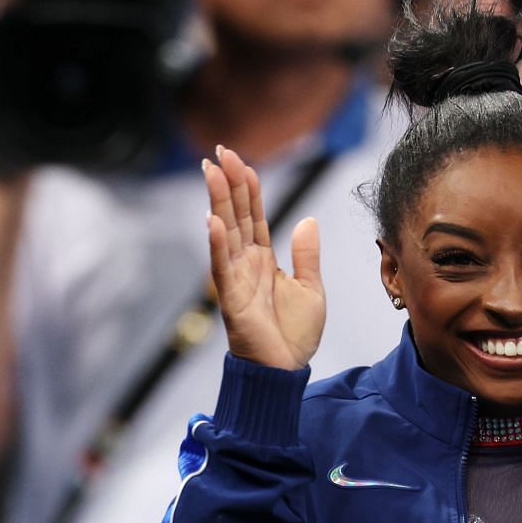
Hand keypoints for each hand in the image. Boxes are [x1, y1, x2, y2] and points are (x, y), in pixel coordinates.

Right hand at [205, 147, 323, 370]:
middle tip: (219, 151)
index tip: (239, 159)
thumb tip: (308, 220)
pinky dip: (217, 245)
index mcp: (264, 259)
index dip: (247, 187)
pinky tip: (212, 220)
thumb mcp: (311, 288)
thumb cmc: (294, 335)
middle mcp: (246, 264)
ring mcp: (236, 279)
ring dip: (218, 202)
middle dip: (228, 183)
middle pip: (236, 215)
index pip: (254, 215)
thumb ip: (307, 255)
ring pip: (226, 233)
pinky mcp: (232, 300)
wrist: (285, 371)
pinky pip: (222, 268)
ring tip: (210, 172)